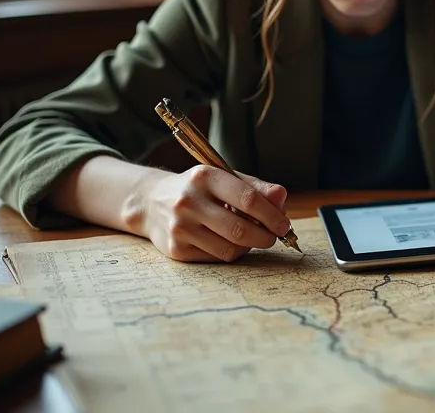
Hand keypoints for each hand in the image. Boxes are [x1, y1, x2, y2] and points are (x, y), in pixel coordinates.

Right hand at [142, 165, 291, 262]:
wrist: (151, 202)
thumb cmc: (198, 189)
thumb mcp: (224, 179)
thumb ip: (255, 188)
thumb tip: (281, 197)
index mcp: (204, 177)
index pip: (247, 199)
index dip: (271, 215)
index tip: (284, 224)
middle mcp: (188, 201)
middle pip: (240, 229)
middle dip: (265, 236)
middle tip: (273, 237)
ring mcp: (180, 227)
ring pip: (230, 248)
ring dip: (248, 246)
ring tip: (250, 237)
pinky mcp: (176, 249)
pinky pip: (216, 258)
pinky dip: (230, 252)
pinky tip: (228, 241)